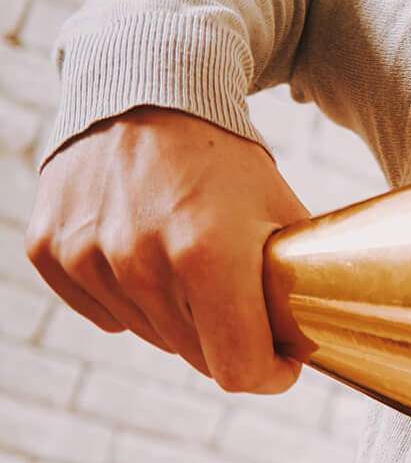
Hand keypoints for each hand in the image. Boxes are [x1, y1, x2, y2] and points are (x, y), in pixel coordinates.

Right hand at [28, 107, 308, 391]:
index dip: (268, 375)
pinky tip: (144, 253)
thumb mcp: (281, 214)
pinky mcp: (50, 250)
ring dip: (178, 317)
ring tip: (189, 260)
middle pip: (196, 356)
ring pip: (151, 335)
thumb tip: (309, 345)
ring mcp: (88, 255)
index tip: (281, 360)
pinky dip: (128, 299)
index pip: (238, 372)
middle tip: (239, 299)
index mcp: (208, 256)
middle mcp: (141, 259)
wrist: (147, 88)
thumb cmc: (226, 158)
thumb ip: (296, 287)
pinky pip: (103, 312)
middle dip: (227, 339)